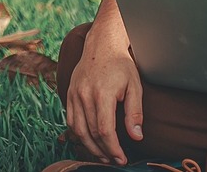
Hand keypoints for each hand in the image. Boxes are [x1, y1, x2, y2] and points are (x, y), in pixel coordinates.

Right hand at [64, 42, 143, 165]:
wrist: (100, 46)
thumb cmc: (120, 66)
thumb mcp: (135, 86)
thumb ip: (135, 113)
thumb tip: (136, 137)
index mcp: (102, 93)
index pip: (104, 130)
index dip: (113, 148)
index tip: (122, 158)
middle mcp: (84, 95)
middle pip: (91, 132)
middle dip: (104, 151)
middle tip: (115, 161)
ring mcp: (74, 94)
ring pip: (77, 129)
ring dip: (89, 146)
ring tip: (103, 155)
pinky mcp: (69, 93)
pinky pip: (70, 119)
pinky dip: (78, 133)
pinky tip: (89, 140)